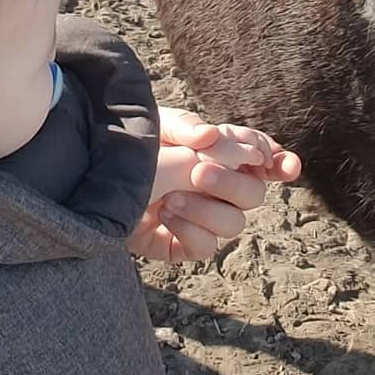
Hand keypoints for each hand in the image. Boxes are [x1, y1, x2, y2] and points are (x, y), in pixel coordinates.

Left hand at [128, 107, 301, 262]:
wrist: (89, 176)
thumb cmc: (127, 146)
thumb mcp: (158, 128)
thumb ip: (195, 133)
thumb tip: (222, 140)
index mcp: (216, 150)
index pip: (260, 157)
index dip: (277, 161)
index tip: (286, 166)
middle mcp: (214, 185)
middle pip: (253, 194)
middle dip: (230, 182)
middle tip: (198, 171)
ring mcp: (200, 216)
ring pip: (234, 224)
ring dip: (205, 209)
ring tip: (169, 195)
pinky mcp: (181, 244)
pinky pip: (206, 247)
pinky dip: (189, 231)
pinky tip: (164, 216)